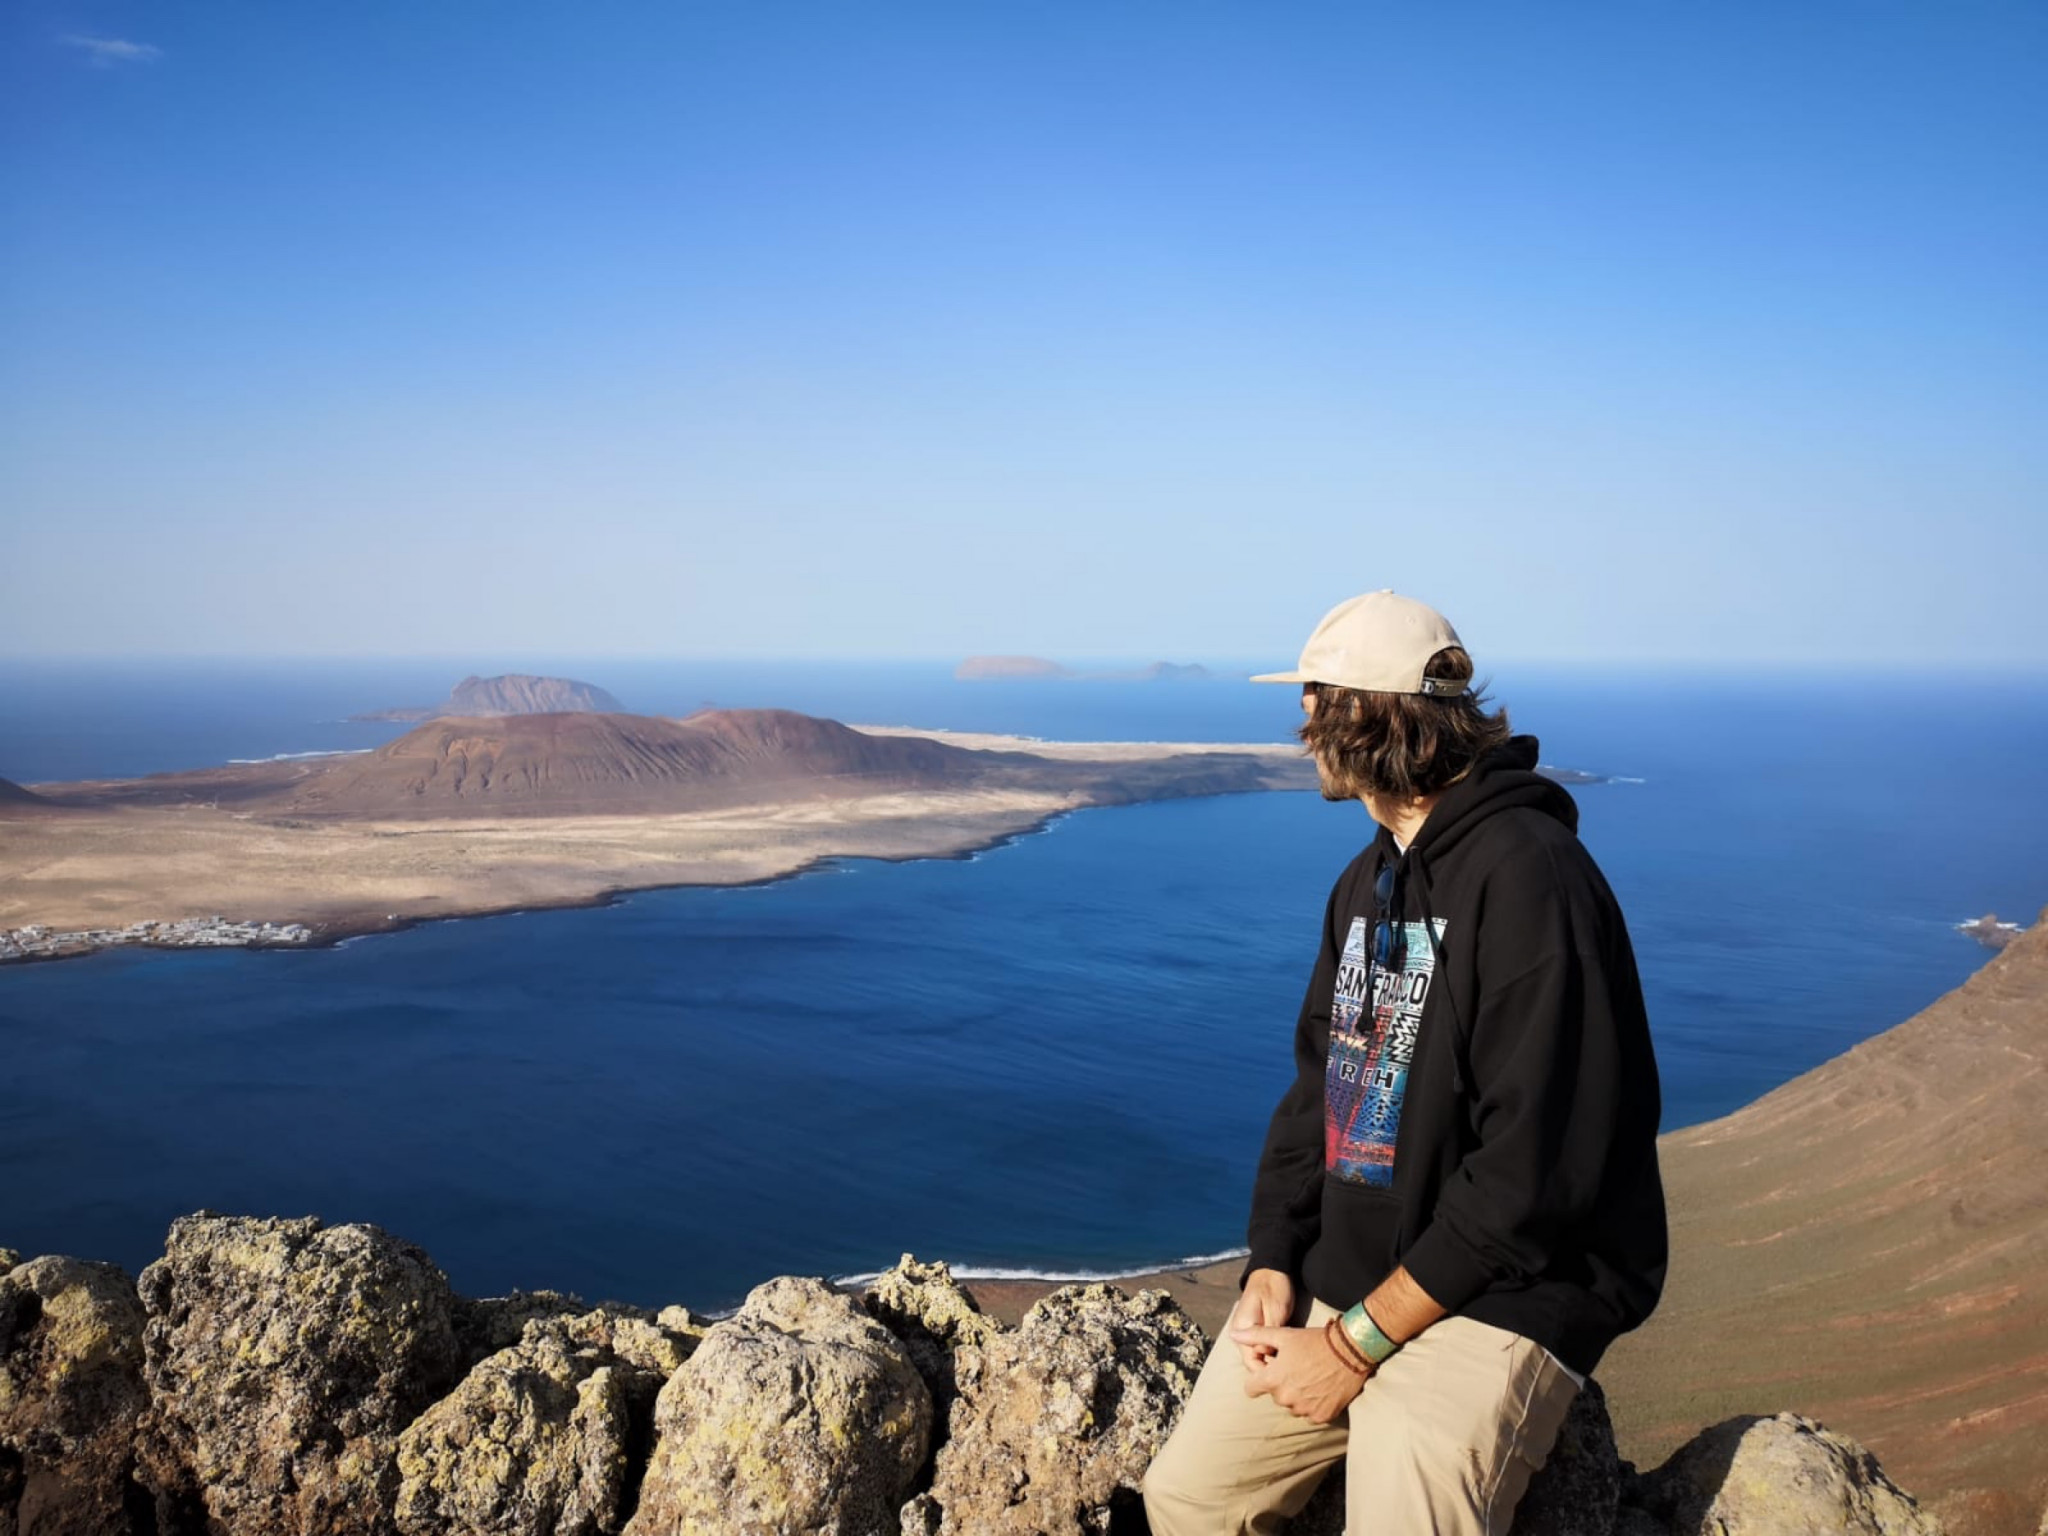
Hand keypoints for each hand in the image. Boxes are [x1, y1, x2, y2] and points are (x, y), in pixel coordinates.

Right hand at [1230, 1268, 1294, 1371]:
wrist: (1272, 1270)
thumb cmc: (1274, 1287)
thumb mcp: (1275, 1309)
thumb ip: (1270, 1332)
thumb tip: (1266, 1353)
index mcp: (1241, 1329)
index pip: (1251, 1363)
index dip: (1269, 1373)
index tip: (1289, 1375)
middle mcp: (1241, 1335)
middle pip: (1256, 1364)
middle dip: (1274, 1370)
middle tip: (1296, 1373)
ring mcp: (1248, 1334)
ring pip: (1261, 1358)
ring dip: (1276, 1363)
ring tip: (1296, 1365)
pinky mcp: (1258, 1332)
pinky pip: (1265, 1350)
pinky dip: (1277, 1355)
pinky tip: (1292, 1355)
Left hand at [1232, 1323, 1368, 1424]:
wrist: (1350, 1351)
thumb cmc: (1314, 1341)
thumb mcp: (1283, 1334)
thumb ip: (1255, 1336)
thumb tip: (1233, 1334)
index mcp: (1273, 1380)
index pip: (1251, 1389)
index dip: (1257, 1379)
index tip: (1268, 1371)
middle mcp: (1286, 1399)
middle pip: (1275, 1395)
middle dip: (1281, 1384)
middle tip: (1297, 1368)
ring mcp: (1304, 1410)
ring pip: (1292, 1405)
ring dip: (1297, 1395)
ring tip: (1311, 1376)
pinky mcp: (1321, 1417)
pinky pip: (1310, 1414)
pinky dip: (1314, 1404)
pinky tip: (1322, 1388)